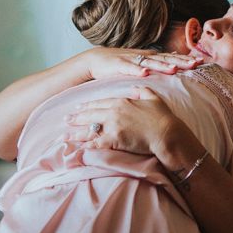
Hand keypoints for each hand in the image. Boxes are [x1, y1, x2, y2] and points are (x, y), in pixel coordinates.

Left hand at [64, 86, 179, 156]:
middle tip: (66, 120)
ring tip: (66, 135)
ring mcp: (113, 126)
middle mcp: (114, 112)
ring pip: (90, 129)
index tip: (79, 107)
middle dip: (77, 117)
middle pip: (91, 114)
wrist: (167, 133)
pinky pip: (96, 143)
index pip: (100, 102)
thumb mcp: (153, 98)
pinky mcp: (115, 140)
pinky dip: (87, 146)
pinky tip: (79, 148)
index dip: (88, 105)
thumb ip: (142, 90)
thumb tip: (135, 85)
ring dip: (77, 132)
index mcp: (122, 101)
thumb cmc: (163, 117)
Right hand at [84, 47, 201, 81]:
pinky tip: (144, 73)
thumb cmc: (120, 63)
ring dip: (162, 66)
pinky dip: (136, 70)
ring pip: (149, 63)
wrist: (96, 60)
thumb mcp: (142, 62)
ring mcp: (131, 60)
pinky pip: (129, 69)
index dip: (185, 59)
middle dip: (180, 61)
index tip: (201, 62)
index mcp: (150, 57)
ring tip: (174, 69)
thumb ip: (158, 61)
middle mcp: (143, 57)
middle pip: (165, 59)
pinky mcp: (118, 66)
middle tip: (195, 64)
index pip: (171, 58)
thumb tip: (176, 59)